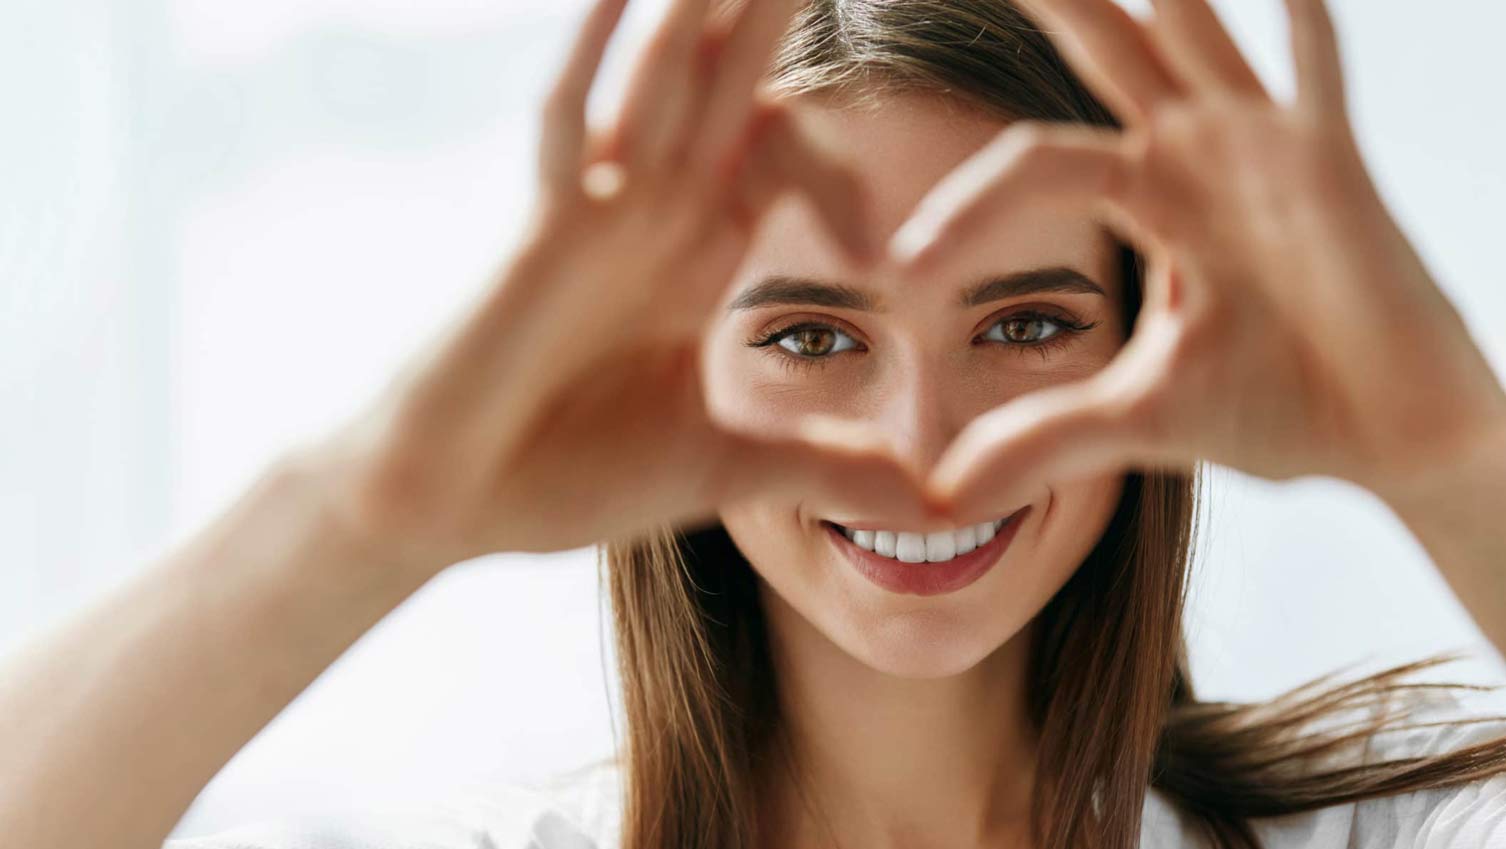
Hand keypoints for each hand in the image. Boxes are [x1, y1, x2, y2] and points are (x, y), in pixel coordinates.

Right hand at [302, 0, 941, 563]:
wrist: (453, 507)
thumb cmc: (569, 479)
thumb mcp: (728, 470)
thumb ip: (830, 470)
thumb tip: (943, 510)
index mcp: (697, 255)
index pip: (780, 155)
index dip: (838, 173)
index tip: (880, 257)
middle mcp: (653, 214)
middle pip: (727, 85)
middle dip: (772, 16)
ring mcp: (597, 213)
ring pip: (663, 80)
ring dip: (704, 12)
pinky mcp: (543, 234)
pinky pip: (567, 125)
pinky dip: (596, 60)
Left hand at [891, 0, 1505, 521]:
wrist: (1389, 439)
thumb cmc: (1280, 408)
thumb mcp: (1136, 420)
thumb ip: (1040, 439)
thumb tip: (940, 497)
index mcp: (1150, 194)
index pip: (1032, 163)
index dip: (964, 208)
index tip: (900, 269)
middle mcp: (1200, 154)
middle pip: (1106, 51)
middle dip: (1053, 1)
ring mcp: (1268, 150)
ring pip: (1194, 38)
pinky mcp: (1335, 172)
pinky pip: (1317, 83)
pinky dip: (1306, 33)